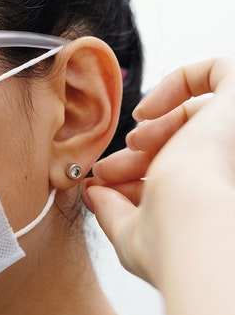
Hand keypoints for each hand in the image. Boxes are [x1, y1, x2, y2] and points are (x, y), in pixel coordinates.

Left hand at [84, 57, 234, 287]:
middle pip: (188, 146)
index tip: (104, 186)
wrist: (192, 225)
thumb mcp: (130, 233)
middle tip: (107, 171)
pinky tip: (147, 111)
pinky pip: (220, 71)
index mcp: (218, 200)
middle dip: (138, 157)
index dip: (136, 178)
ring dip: (155, 128)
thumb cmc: (169, 243)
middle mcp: (231, 168)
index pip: (182, 177)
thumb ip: (112, 210)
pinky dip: (180, 81)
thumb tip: (93, 193)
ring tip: (131, 146)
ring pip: (199, 116)